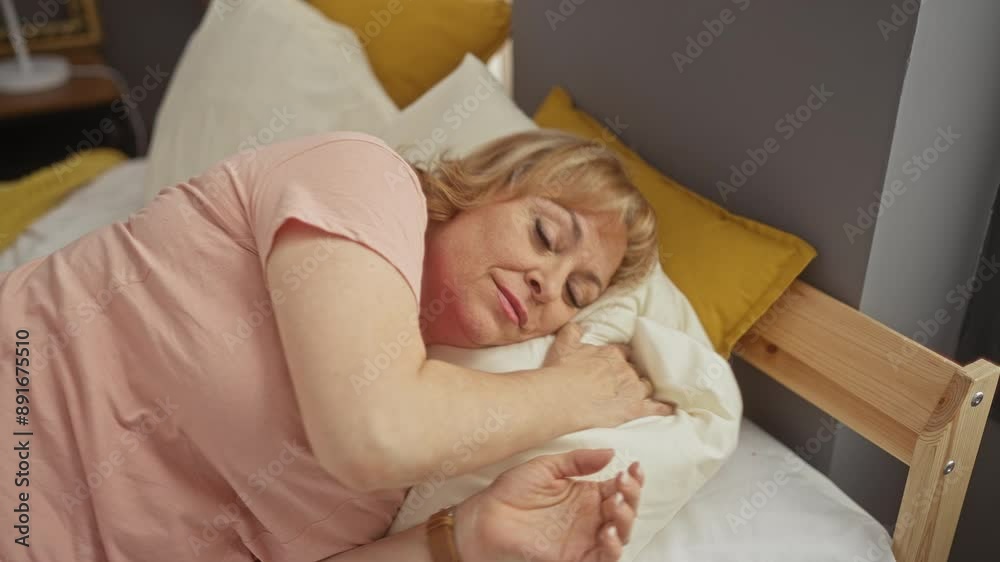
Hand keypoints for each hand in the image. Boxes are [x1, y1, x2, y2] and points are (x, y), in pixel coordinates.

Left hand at [454, 449, 643, 561]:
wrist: (485, 518)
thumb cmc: (511, 493)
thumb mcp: (547, 467)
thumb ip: (578, 461)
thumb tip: (610, 452)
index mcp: (586, 495)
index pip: (620, 488)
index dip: (632, 479)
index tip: (633, 467)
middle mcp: (590, 518)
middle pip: (625, 511)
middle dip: (631, 497)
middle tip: (622, 484)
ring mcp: (584, 539)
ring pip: (620, 535)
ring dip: (625, 521)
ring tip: (616, 505)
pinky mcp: (575, 558)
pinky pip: (603, 559)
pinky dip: (611, 549)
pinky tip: (606, 532)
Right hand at [543, 322, 673, 428]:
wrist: (563, 398)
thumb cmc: (561, 371)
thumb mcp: (564, 345)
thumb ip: (573, 331)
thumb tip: (579, 325)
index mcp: (611, 353)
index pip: (624, 352)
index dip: (623, 357)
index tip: (620, 361)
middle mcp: (626, 369)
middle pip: (636, 369)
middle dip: (633, 373)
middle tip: (627, 380)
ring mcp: (633, 389)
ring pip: (646, 386)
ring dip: (645, 388)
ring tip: (643, 393)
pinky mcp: (635, 409)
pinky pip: (655, 408)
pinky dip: (663, 408)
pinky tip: (669, 409)